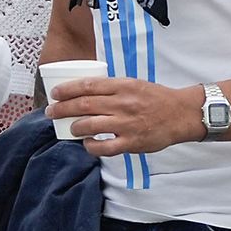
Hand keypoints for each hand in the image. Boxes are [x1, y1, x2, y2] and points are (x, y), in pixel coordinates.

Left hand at [45, 77, 201, 155]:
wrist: (179, 114)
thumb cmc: (156, 98)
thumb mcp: (134, 84)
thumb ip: (113, 88)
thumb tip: (86, 91)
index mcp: (123, 85)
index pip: (88, 85)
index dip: (68, 89)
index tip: (55, 92)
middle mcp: (122, 103)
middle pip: (84, 105)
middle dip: (62, 108)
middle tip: (51, 111)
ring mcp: (126, 124)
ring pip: (90, 125)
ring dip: (74, 127)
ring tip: (70, 127)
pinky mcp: (131, 142)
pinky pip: (104, 147)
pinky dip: (91, 146)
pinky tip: (87, 143)